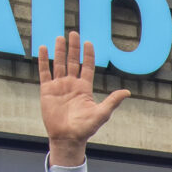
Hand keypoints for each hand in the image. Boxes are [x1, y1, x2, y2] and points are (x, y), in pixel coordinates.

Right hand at [38, 32, 129, 164]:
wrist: (68, 138)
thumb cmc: (86, 128)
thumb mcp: (102, 113)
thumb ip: (112, 101)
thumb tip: (127, 92)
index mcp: (85, 88)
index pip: (87, 67)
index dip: (88, 55)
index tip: (88, 42)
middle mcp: (72, 84)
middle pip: (72, 62)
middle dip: (73, 48)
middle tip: (73, 33)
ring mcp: (59, 86)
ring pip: (59, 64)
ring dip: (60, 51)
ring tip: (60, 37)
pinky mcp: (47, 90)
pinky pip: (45, 72)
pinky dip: (44, 60)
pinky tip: (44, 48)